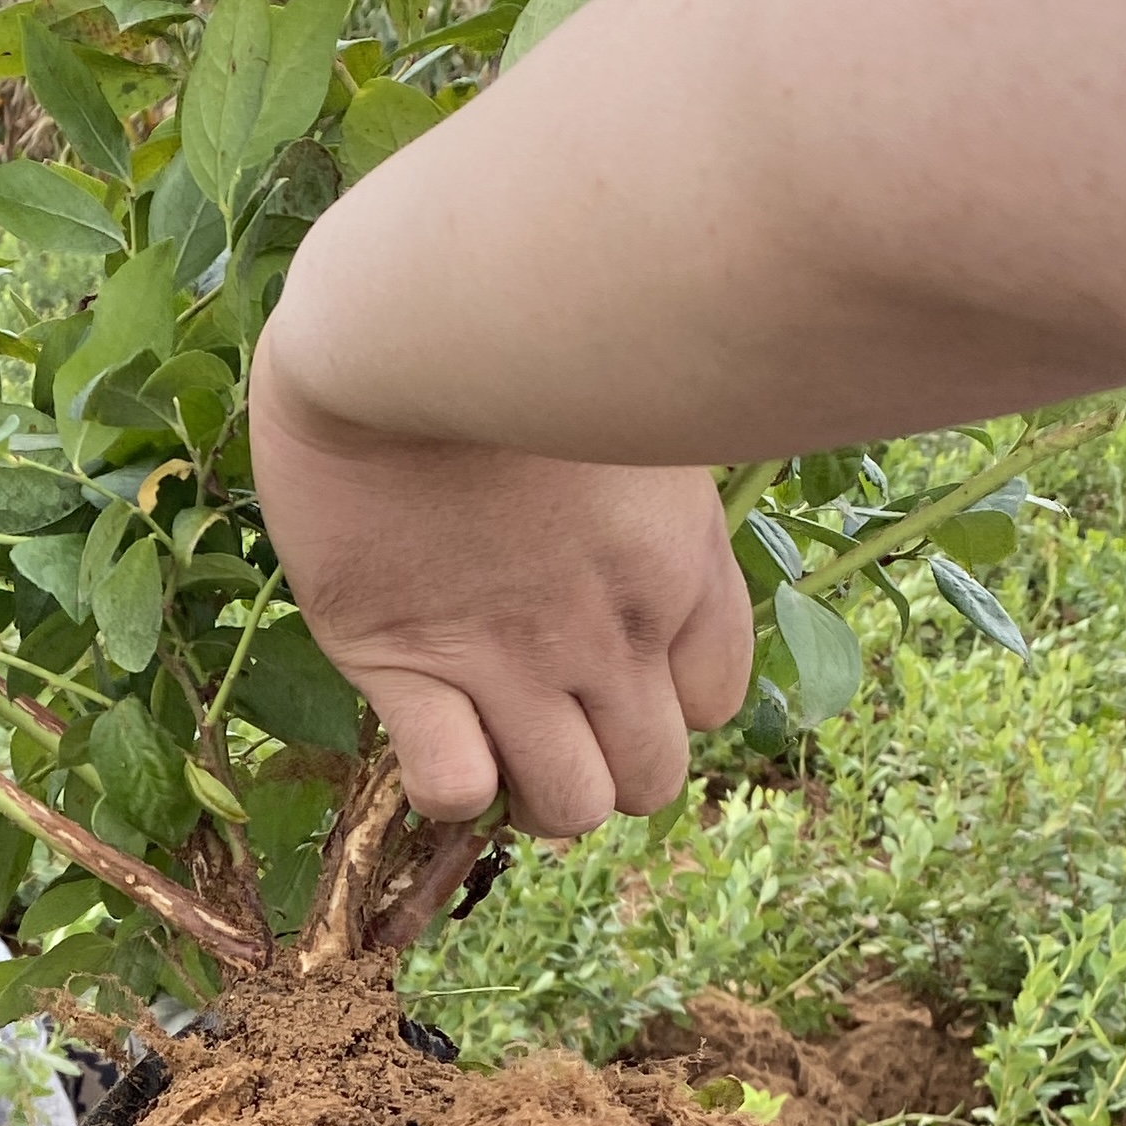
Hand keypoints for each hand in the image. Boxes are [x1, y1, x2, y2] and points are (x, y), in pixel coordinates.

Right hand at [249, 345, 752, 836]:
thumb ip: (660, 497)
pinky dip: (452, 781)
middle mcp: (614, 632)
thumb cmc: (529, 328)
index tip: (612, 663)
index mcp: (679, 571)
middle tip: (548, 716)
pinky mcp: (409, 662)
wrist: (409, 316)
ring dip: (535, 792)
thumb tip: (645, 541)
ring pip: (568, 809)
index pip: (716, 705)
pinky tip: (432, 728)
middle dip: (605, 765)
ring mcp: (514, 656)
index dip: (663, 698)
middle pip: (649, 780)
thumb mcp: (642, 411)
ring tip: (491, 738)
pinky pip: (456, 788)